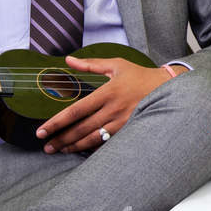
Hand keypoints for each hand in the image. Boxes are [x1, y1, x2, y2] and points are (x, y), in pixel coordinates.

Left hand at [34, 57, 175, 153]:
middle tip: (46, 146)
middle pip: (81, 129)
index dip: (57, 122)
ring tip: (59, 150)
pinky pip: (107, 143)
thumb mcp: (116, 64)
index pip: (76, 111)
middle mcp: (113, 110)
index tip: (42, 130)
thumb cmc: (139, 75)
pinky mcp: (129, 131)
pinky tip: (79, 150)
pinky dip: (91, 148)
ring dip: (73, 146)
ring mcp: (122, 123)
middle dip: (61, 138)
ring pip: (93, 139)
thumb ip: (90, 63)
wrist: (168, 88)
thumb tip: (68, 60)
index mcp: (107, 93)